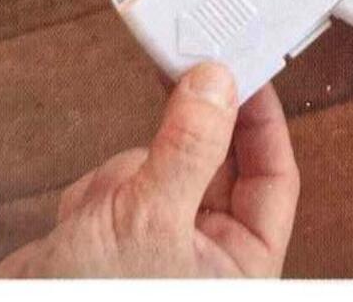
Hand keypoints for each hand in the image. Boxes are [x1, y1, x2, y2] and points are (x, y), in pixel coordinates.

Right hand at [0, 63, 299, 277]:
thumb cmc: (93, 301)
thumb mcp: (149, 219)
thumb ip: (188, 148)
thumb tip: (217, 87)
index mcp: (240, 266)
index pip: (273, 178)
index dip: (262, 122)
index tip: (246, 73)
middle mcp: (207, 255)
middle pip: (216, 164)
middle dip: (185, 141)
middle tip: (186, 74)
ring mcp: (160, 241)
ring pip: (160, 166)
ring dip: (127, 176)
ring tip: (105, 210)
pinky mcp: (116, 234)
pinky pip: (118, 183)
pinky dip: (95, 194)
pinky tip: (79, 225)